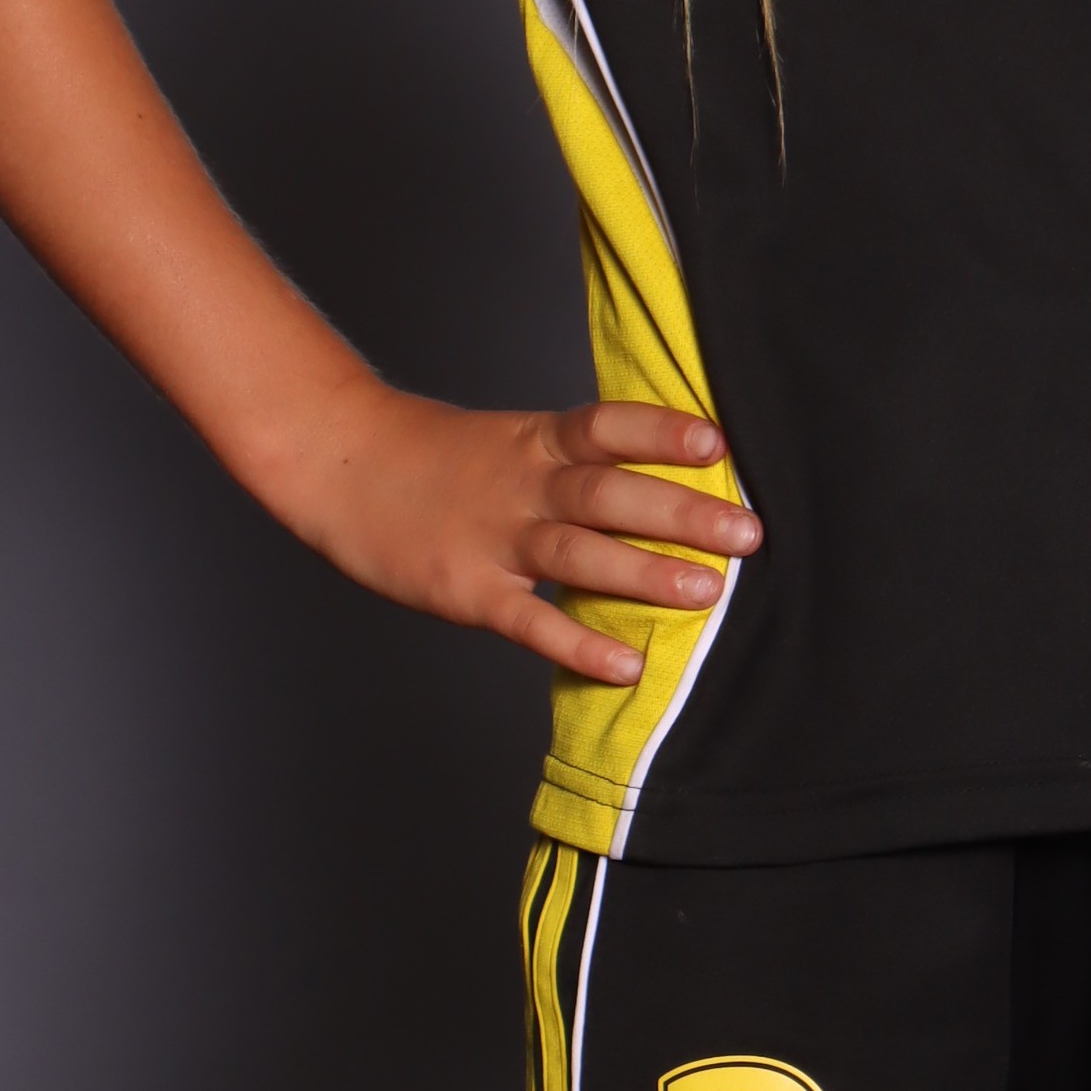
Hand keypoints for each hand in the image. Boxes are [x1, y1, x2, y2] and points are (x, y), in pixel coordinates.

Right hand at [284, 388, 757, 685]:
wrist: (341, 467)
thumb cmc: (439, 460)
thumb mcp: (511, 440)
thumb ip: (577, 462)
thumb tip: (669, 483)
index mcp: (536, 441)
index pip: (606, 426)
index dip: (661, 433)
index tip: (719, 444)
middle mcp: (521, 485)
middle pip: (607, 492)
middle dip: (681, 512)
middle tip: (748, 533)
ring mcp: (491, 538)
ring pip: (576, 553)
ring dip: (644, 572)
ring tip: (707, 592)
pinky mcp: (465, 591)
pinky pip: (528, 621)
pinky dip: (577, 642)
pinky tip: (625, 664)